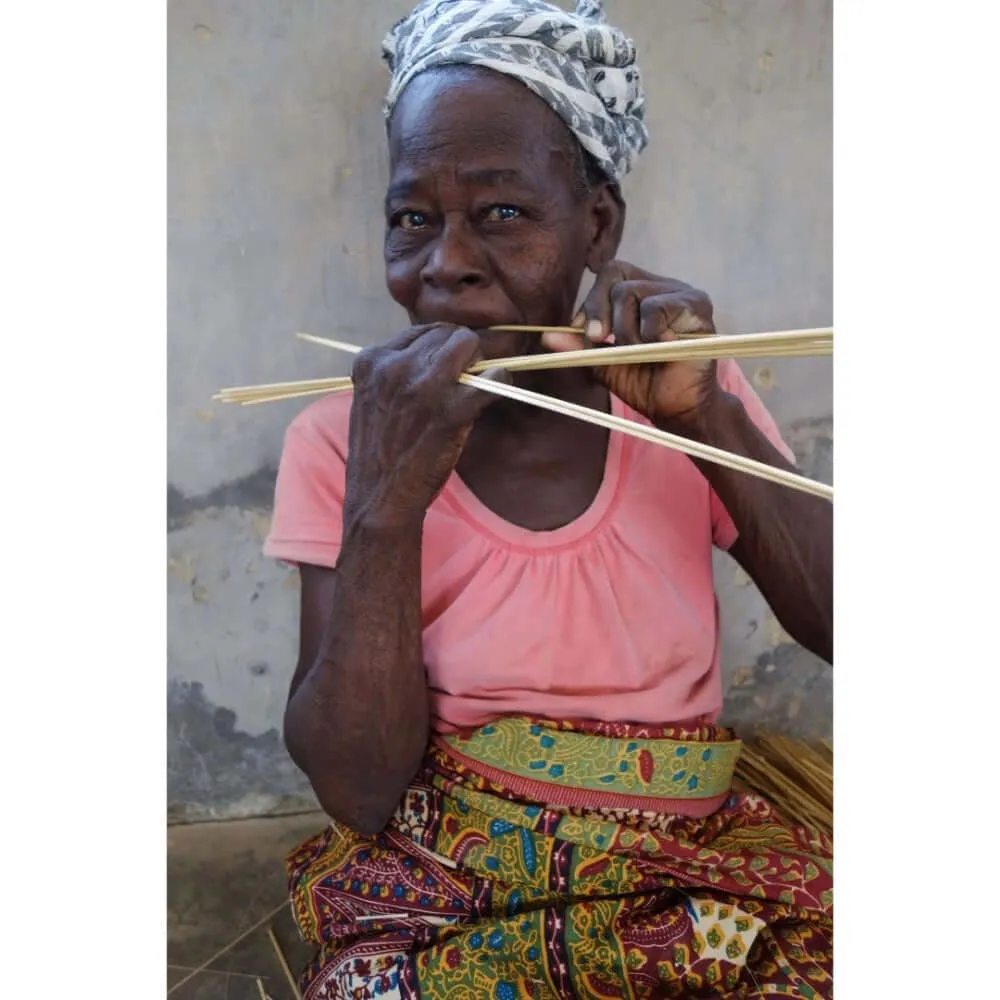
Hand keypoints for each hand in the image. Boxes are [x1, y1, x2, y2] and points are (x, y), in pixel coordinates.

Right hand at [345, 325, 503, 527]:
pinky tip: (494, 392)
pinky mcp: (449, 410)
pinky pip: (491, 378)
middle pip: (446, 334)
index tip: (448, 366)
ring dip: (479, 362)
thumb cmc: (380, 452)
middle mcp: (393, 366)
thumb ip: (396, 372)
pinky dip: (499, 382)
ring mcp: (422, 386)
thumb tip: (436, 355)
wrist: (380, 498)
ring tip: (476, 385)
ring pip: (468, 344)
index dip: (439, 347)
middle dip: (461, 352)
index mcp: (371, 360)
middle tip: (467, 377)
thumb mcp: (374, 399)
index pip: (420, 331)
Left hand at [542, 261, 719, 425]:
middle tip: (600, 340)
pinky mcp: (697, 306)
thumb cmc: (646, 383)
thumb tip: (546, 336)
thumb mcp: (605, 363)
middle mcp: (662, 286)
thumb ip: (579, 347)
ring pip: (631, 292)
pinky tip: (661, 347)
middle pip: (616, 276)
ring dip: (625, 330)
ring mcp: (682, 293)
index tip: (585, 333)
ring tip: (640, 352)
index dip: (591, 299)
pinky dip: (648, 332)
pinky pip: (656, 308)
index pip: (610, 273)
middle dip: (600, 311)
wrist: (678, 409)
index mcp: (643, 292)